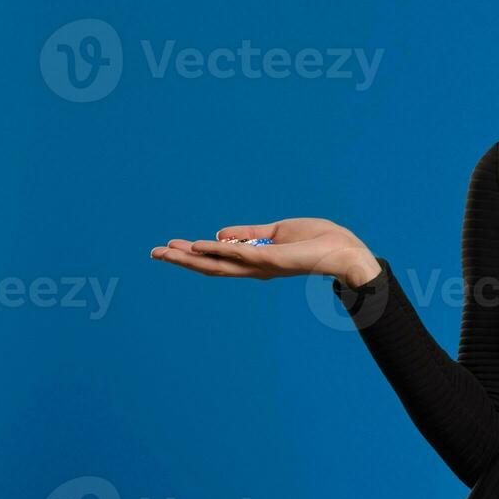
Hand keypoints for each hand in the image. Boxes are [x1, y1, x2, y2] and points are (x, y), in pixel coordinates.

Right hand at [150, 217, 378, 285]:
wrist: (345, 251)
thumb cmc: (318, 241)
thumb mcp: (277, 231)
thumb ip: (248, 233)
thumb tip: (219, 233)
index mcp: (257, 260)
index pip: (219, 258)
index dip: (194, 252)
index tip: (170, 245)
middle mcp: (256, 267)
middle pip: (212, 265)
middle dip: (182, 259)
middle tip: (154, 253)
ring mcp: (262, 265)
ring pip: (218, 264)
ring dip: (190, 257)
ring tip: (164, 252)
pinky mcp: (271, 259)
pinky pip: (239, 254)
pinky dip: (216, 249)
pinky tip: (197, 244)